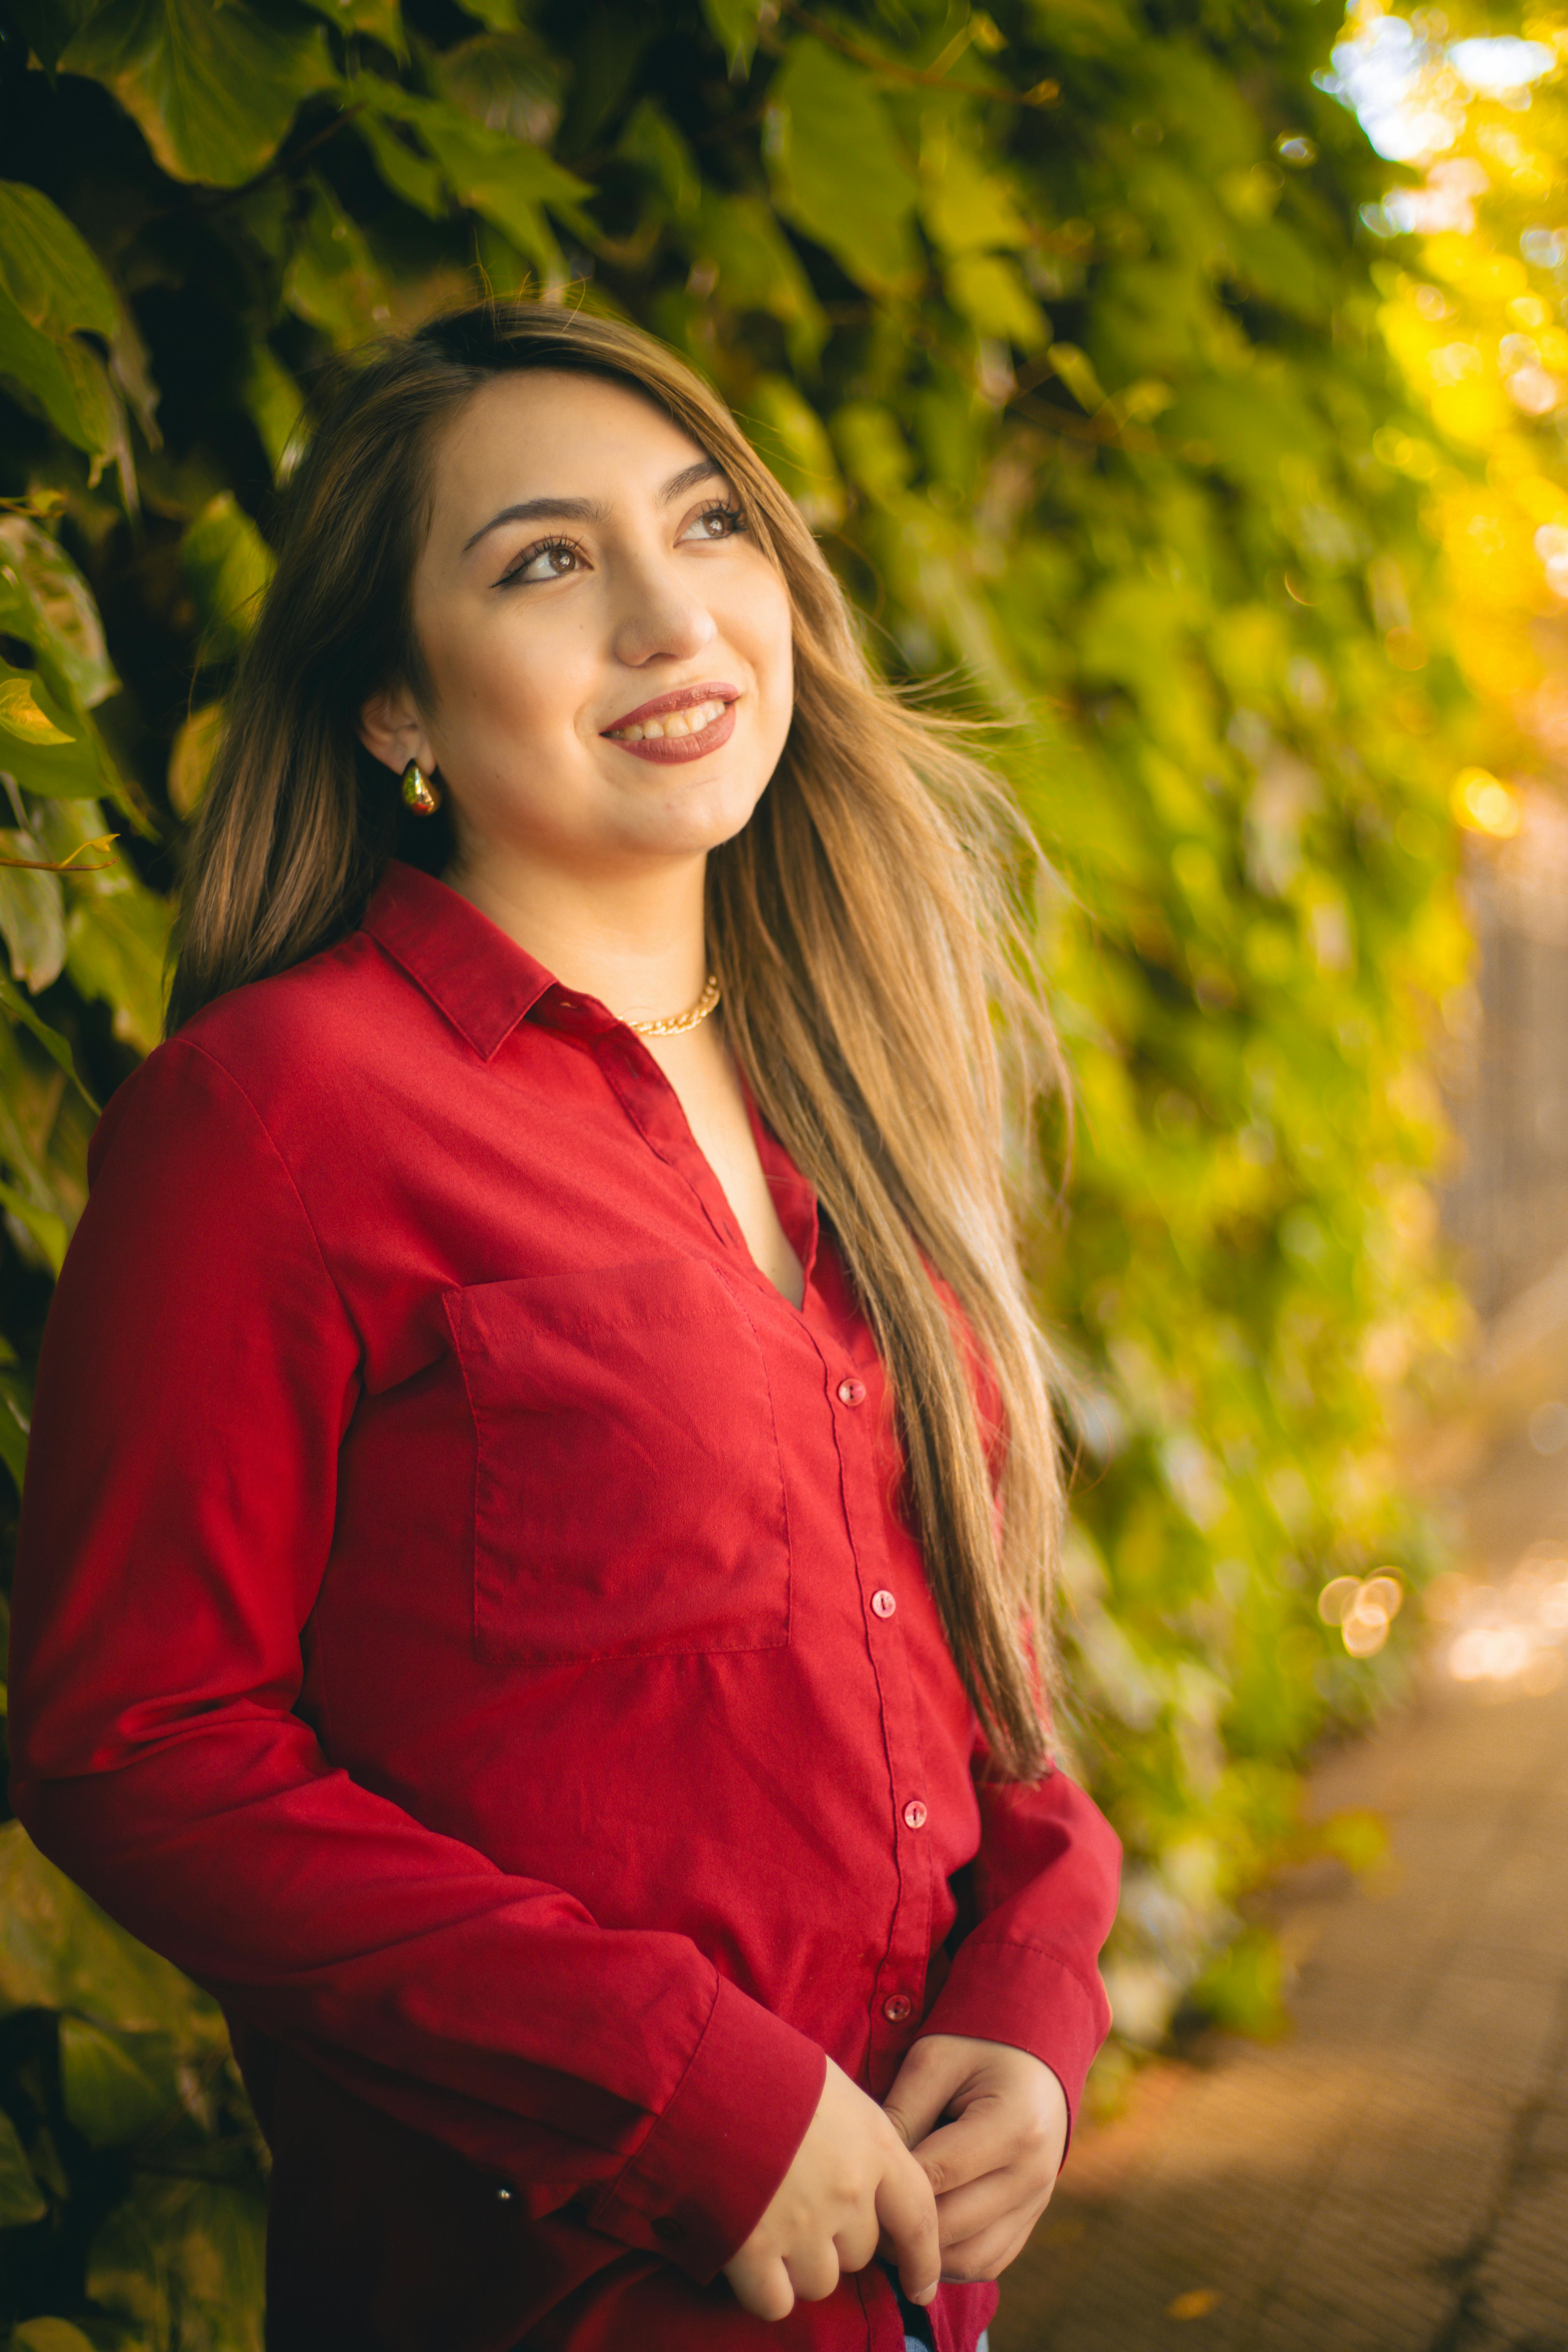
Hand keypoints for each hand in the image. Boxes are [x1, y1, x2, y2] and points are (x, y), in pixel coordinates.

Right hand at [722, 2057, 939, 2321]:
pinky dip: (765, 2289)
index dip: (923, 2261)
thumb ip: (854, 2135)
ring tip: (771, 2221)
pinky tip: (750, 2258)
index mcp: (874, 2145)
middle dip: (837, 2240)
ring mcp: (803, 2225)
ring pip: (821, 2281)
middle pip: (861, 2251)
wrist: (701, 2071)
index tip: (921, 2287)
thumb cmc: (764, 2066)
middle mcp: (849, 2192)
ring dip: (801, 2265)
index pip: (919, 2218)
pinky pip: (776, 2301)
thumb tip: (857, 2167)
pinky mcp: (754, 2250)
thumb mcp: (830, 2085)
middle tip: (800, 2203)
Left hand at [881, 2034, 1067, 2283]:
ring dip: (923, 2254)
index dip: (888, 2184)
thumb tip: (867, 2170)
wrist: (1032, 2054)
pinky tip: (920, 2237)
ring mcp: (1038, 2202)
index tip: (853, 2180)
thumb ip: (902, 2113)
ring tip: (886, 2228)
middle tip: (860, 2212)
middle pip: (951, 2226)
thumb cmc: (976, 2047)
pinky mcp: (1032, 2218)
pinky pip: (987, 2260)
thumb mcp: (933, 2061)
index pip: (935, 2177)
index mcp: (1014, 2126)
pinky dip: (950, 2260)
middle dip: (900, 2226)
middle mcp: (1034, 2173)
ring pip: (969, 2258)